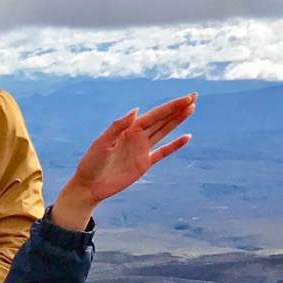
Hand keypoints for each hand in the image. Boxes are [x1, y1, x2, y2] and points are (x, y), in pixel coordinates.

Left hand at [50, 94, 194, 230]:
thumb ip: (117, 127)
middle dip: (177, 108)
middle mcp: (137, 137)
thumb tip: (136, 111)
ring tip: (191, 109)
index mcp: (128, 130)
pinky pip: (163, 152)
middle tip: (194, 96)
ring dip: (177, 121)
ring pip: (164, 131)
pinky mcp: (144, 164)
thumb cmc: (91, 163)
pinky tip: (186, 137)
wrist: (89, 186)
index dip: (170, 106)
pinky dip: (174, 145)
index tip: (185, 98)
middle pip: (162, 119)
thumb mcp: (101, 143)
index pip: (154, 115)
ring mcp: (142, 150)